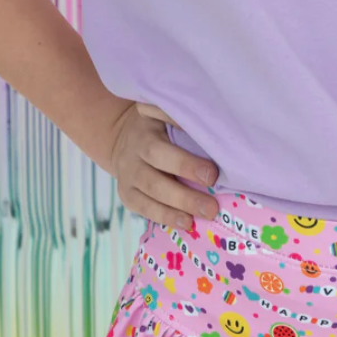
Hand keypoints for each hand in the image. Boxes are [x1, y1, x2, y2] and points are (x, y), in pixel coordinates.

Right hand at [106, 101, 220, 228]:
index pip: (160, 152)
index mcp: (144, 134)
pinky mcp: (126, 195)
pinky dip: (165, 217)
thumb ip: (179, 118)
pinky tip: (186, 223)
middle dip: (184, 195)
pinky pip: (144, 209)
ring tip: (203, 216)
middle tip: (212, 206)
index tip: (212, 175)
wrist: (123, 136)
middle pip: (155, 180)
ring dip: (176, 210)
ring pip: (149, 198)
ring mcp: (127, 178)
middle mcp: (132, 157)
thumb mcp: (162, 113)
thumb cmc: (156, 124)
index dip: (185, 165)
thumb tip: (208, 128)